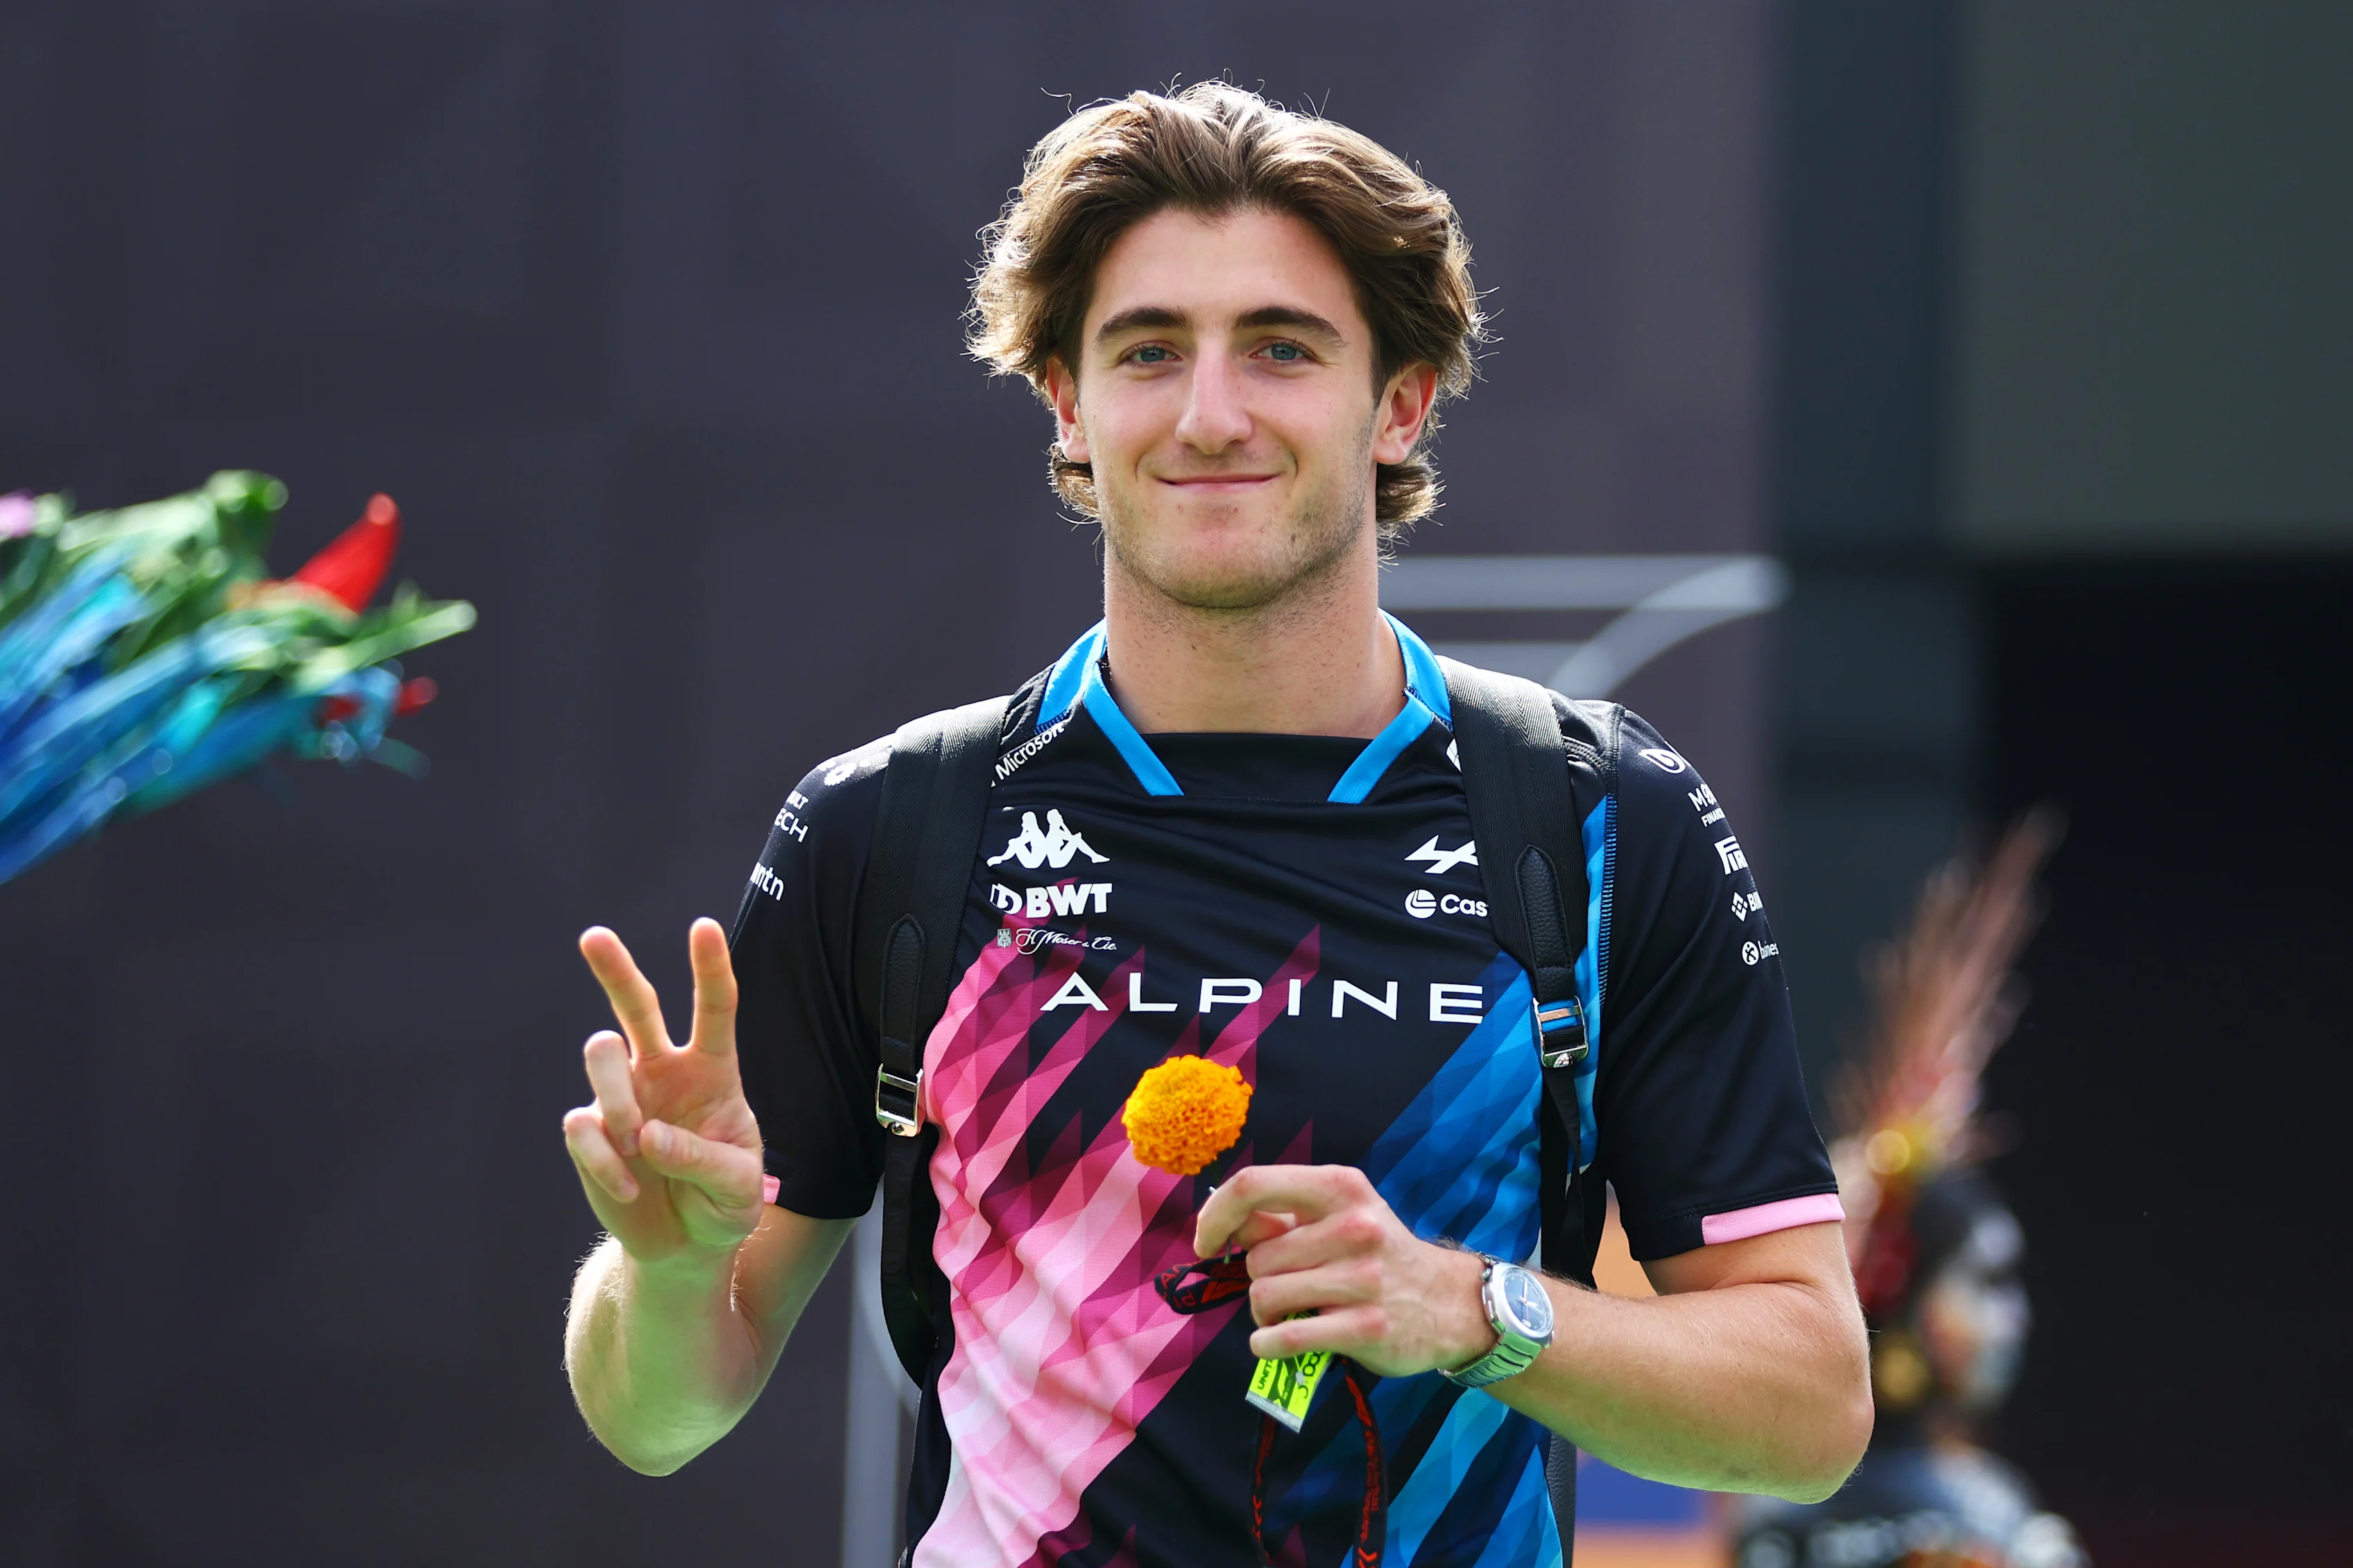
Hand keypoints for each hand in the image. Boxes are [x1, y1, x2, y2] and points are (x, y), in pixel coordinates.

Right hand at [561, 919, 766, 1267]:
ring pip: (601, 1055)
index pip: (714, 1009)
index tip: (702, 927)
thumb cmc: (724, 1202)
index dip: (708, 967)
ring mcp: (621, 1098)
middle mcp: (662, 1072)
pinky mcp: (589, 1133)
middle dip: (614, 969)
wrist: (685, 1245)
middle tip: (594, 936)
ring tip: (636, 1140)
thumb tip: (647, 1134)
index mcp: (711, 1070)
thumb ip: (704, 1159)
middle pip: (636, 1006)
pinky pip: (583, 1128)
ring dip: (618, 1097)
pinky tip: (631, 1189)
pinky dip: (607, 1163)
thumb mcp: (738, 1188)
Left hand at [1194, 1164, 1497, 1377]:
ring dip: (1263, 1314)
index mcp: (1340, 1187)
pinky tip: (1275, 1342)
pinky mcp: (1365, 1328)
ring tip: (1291, 1313)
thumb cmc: (1377, 1254)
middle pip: (1256, 1257)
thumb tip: (1223, 1223)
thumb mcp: (1339, 1215)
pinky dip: (1267, 1345)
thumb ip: (1282, 1216)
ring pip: (1265, 1296)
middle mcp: (1354, 1226)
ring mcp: (1362, 1279)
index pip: (1252, 1186)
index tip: (1207, 1242)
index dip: (1215, 1215)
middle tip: (1288, 1286)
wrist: (1448, 1302)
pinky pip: (1285, 1338)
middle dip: (1259, 1277)